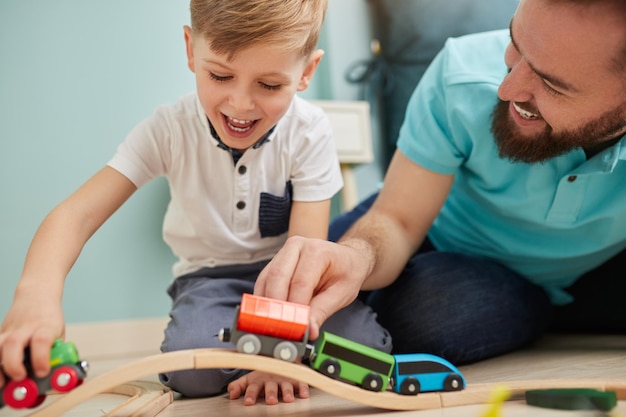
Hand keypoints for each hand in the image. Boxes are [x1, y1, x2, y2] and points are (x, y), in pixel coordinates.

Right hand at [0, 293, 64, 387]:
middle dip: (13, 364)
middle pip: (13, 343)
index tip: (42, 372)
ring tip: (2, 382)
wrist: (36, 295)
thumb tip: (56, 377)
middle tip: (19, 377)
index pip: (42, 340)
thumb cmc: (48, 319)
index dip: (41, 358)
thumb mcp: (58, 333)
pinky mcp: (0, 333)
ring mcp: (10, 330)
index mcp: (45, 327)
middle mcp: (25, 328)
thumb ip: (56, 352)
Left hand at [227, 371, 309, 404]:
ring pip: (286, 385)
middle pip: (271, 387)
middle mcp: (272, 379)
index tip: (248, 402)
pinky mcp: (296, 379)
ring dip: (287, 391)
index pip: (253, 387)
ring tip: (288, 399)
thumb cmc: (264, 374)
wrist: (281, 360)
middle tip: (271, 401)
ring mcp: (284, 379)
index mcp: (259, 380)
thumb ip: (239, 386)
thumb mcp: (250, 379)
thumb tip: (231, 393)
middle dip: (271, 393)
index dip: (250, 394)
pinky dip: (303, 388)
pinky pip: (301, 383)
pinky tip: (304, 394)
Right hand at [254, 236, 372, 339]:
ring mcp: (283, 252)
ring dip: (267, 304)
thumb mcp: (342, 293)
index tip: (295, 328)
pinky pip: (263, 281)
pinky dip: (265, 299)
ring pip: (266, 279)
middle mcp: (297, 246)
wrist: (347, 258)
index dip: (295, 307)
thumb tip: (309, 331)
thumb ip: (322, 311)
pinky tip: (271, 313)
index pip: (300, 282)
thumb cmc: (346, 272)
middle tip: (281, 328)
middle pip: (277, 277)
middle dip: (276, 306)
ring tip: (275, 324)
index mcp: (317, 251)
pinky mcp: (275, 261)